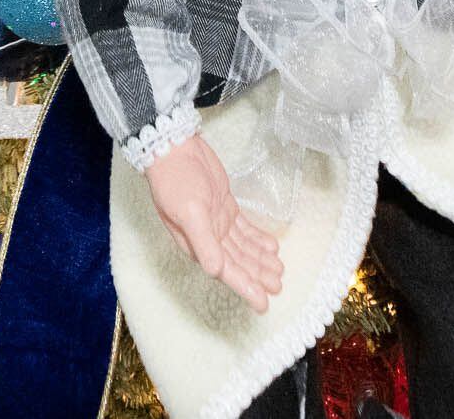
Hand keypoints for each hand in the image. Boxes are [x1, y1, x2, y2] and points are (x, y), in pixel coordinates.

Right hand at [142, 133, 283, 312]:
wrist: (174, 149)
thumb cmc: (177, 182)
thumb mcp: (189, 212)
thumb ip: (203, 242)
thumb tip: (216, 271)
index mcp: (197, 244)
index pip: (226, 271)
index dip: (245, 287)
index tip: (263, 303)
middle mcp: (208, 238)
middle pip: (238, 262)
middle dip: (257, 275)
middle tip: (278, 286)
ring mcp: (217, 222)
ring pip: (243, 247)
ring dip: (260, 259)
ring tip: (279, 270)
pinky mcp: (224, 207)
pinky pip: (244, 228)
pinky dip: (257, 238)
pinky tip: (271, 245)